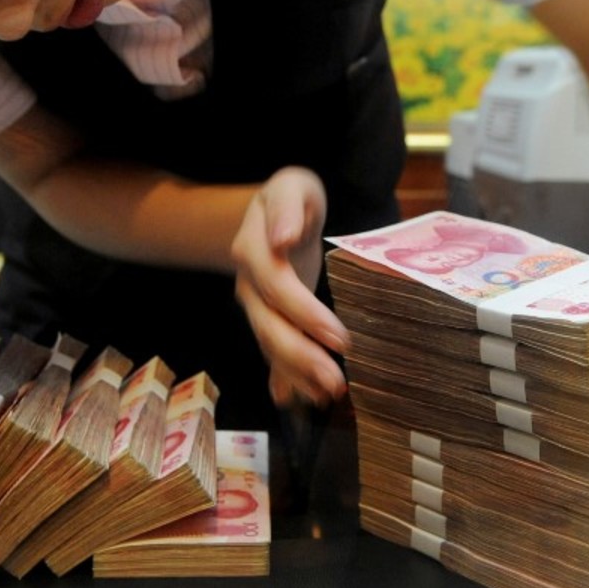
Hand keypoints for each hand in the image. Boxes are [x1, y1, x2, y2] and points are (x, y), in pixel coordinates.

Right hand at [231, 167, 349, 406]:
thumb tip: (281, 239)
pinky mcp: (268, 321)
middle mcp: (249, 285)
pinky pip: (272, 354)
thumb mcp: (291, 187)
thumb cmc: (292, 198)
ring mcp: (256, 307)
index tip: (339, 337)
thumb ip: (287, 208)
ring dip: (297, 375)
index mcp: (254, 251)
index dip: (306, 315)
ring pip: (271, 345)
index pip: (279, 288)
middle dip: (301, 358)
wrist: (273, 213)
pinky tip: (301, 400)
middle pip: (271, 326)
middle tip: (336, 382)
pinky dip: (285, 380)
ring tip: (328, 396)